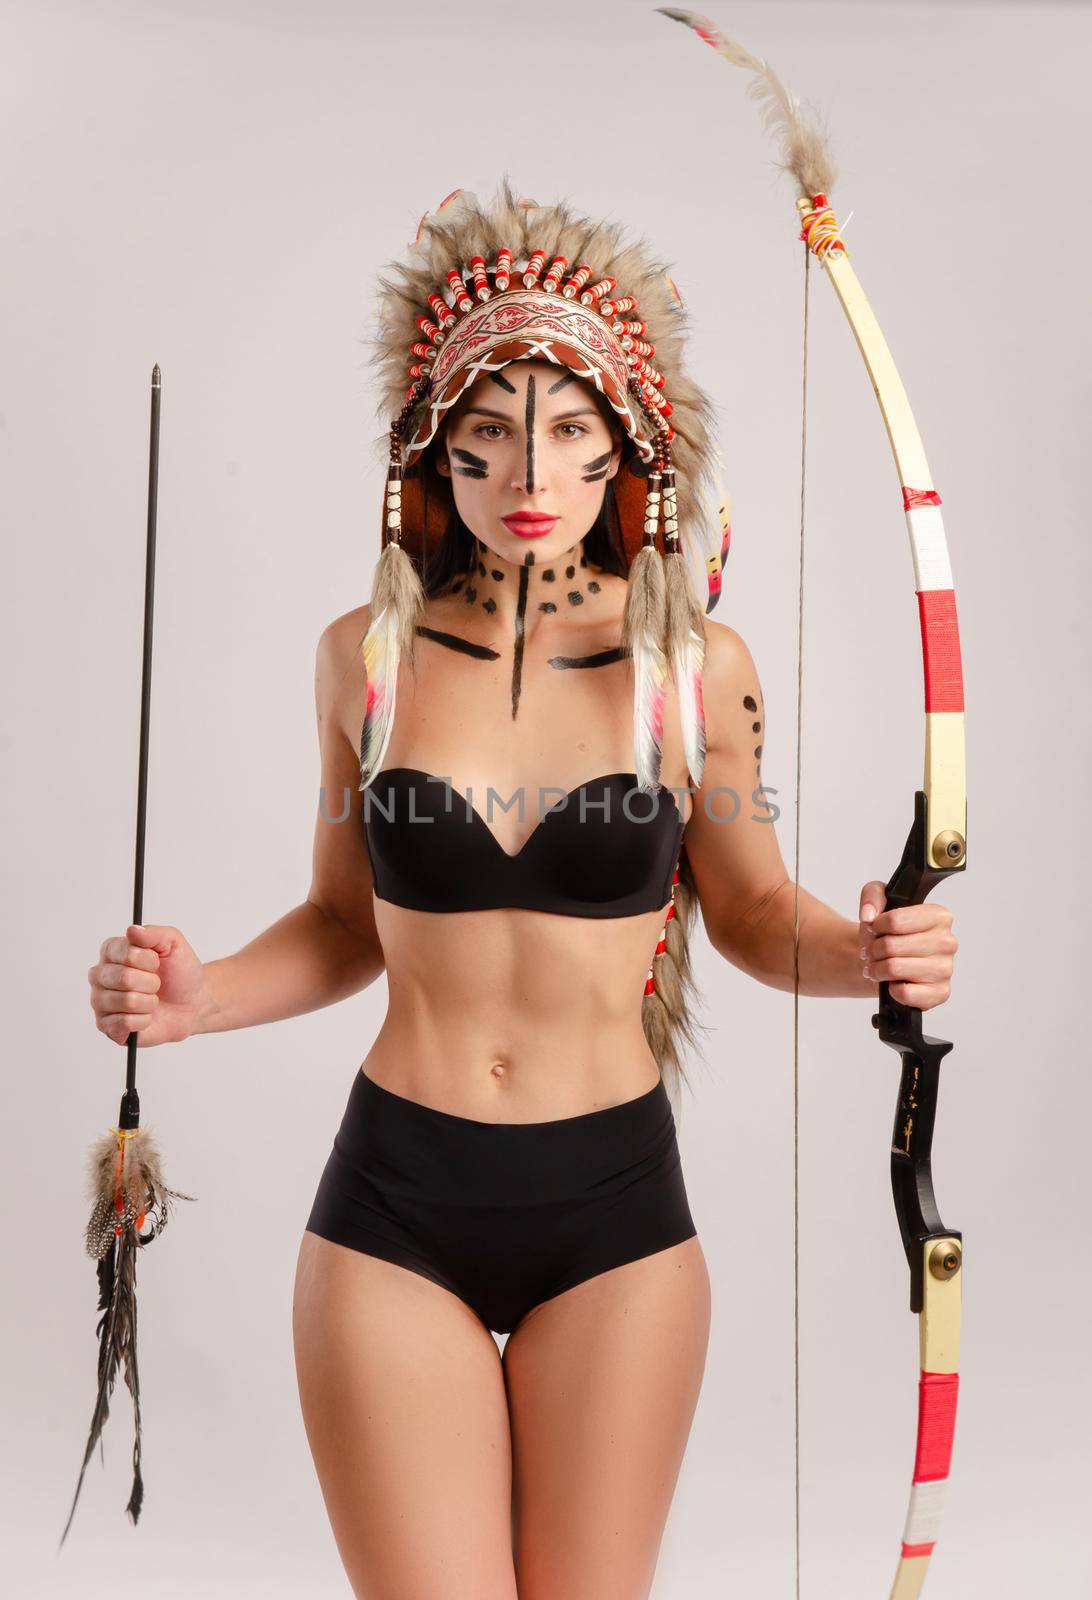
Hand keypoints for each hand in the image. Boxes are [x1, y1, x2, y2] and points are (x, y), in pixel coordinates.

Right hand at [88, 923, 205, 1045]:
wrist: (191, 1003)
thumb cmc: (178, 972)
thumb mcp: (174, 944)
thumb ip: (153, 934)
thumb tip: (132, 929)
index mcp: (111, 951)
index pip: (121, 951)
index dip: (146, 959)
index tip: (157, 962)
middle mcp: (100, 975)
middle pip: (123, 978)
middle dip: (151, 982)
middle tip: (156, 983)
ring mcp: (100, 1002)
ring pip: (127, 1001)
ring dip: (149, 1001)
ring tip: (152, 1000)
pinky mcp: (106, 1026)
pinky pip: (125, 1023)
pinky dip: (144, 1020)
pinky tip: (147, 1016)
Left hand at [857, 883, 957, 1010]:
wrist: (886, 962)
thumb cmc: (886, 935)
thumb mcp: (877, 904)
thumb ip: (872, 894)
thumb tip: (869, 914)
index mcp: (939, 916)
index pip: (895, 920)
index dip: (876, 926)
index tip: (876, 928)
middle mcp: (947, 942)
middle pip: (891, 946)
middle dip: (874, 950)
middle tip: (874, 952)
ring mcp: (946, 969)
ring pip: (894, 969)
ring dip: (878, 970)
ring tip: (879, 967)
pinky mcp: (940, 993)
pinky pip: (906, 994)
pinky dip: (892, 990)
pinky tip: (895, 983)